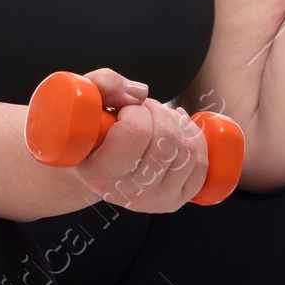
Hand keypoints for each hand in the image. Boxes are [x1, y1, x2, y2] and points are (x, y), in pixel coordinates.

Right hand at [71, 68, 208, 212]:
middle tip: (143, 110)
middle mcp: (131, 193)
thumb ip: (103, 85)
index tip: (124, 109)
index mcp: (101, 174)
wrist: (91, 167)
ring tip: (157, 119)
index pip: (136, 131)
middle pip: (167, 139)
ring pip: (188, 149)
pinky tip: (178, 131)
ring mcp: (156, 200)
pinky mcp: (177, 199)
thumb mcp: (83, 102)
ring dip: (176, 123)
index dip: (136, 109)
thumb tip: (139, 93)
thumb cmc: (88, 133)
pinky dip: (194, 140)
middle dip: (159, 111)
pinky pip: (201, 165)